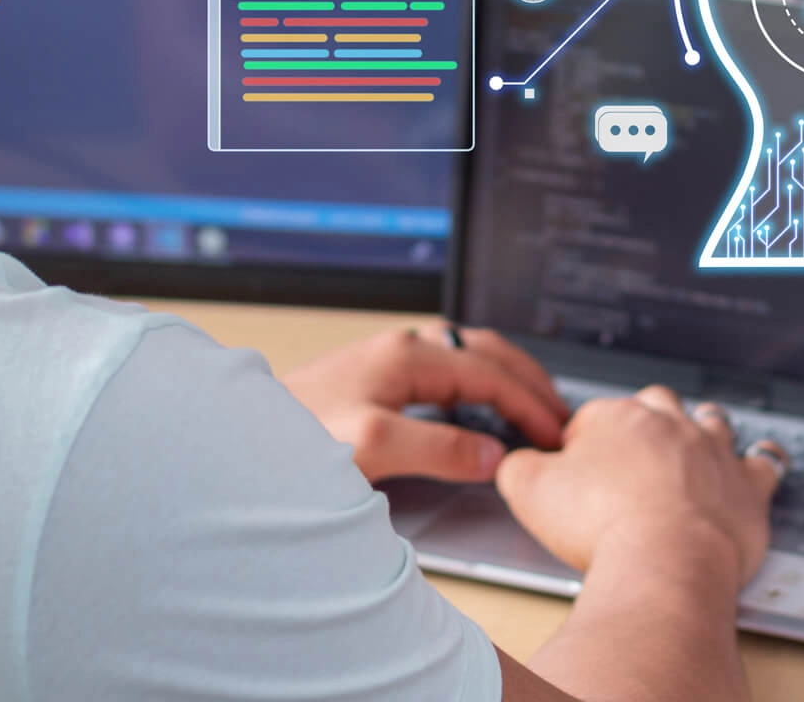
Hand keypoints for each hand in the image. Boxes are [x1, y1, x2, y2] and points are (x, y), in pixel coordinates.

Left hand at [280, 323, 571, 483]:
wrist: (243, 443)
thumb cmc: (295, 440)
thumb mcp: (373, 447)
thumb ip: (437, 449)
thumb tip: (491, 454)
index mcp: (407, 354)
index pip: (489, 373)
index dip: (528, 404)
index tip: (556, 434)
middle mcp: (401, 349)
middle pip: (485, 353)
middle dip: (528, 380)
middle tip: (560, 415)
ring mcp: (388, 363)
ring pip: (466, 359)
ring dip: (504, 380)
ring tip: (532, 409)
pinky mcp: (375, 382)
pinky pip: (446, 376)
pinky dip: (478, 389)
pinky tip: (479, 412)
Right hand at [495, 385, 785, 588]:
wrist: (663, 563)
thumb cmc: (601, 527)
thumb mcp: (528, 491)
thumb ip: (518, 467)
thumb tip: (517, 462)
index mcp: (615, 417)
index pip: (594, 417)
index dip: (583, 445)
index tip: (578, 471)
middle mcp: (668, 423)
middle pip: (655, 405)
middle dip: (643, 422)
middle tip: (631, 455)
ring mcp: (713, 451)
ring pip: (710, 420)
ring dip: (700, 429)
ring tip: (690, 445)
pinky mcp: (747, 485)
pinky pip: (762, 462)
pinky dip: (756, 464)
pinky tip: (751, 468)